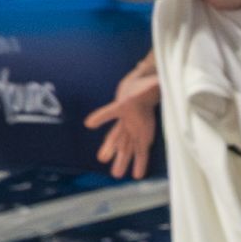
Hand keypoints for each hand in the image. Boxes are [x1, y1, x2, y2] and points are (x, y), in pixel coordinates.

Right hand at [86, 61, 161, 178]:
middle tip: (101, 158)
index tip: (90, 123)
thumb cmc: (144, 86)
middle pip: (117, 136)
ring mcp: (134, 131)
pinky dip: (140, 162)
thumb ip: (150, 80)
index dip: (102, 116)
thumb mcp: (148, 82)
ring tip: (116, 175)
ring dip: (121, 160)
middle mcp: (127, 121)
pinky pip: (142, 151)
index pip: (111, 111)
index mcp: (124, 107)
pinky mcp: (144, 136)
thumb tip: (146, 66)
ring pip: (125, 147)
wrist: (146, 92)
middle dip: (111, 147)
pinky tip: (138, 174)